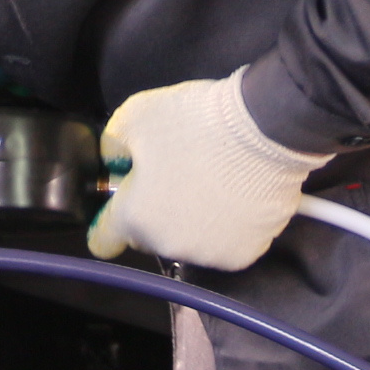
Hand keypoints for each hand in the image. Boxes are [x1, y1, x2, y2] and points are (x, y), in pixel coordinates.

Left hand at [86, 71, 327, 269]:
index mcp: (136, 218)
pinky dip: (225, 225)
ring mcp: (210, 253)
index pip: (103, 240)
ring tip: (208, 182)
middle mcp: (170, 245)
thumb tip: (115, 162)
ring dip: (191, 220)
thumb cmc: (197, 122)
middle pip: (149, 236)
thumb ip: (112, 146)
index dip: (107, 218)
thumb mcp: (134, 116)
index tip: (120, 203)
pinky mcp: (244, 253)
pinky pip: (223, 242)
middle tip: (173, 175)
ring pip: (188, 240)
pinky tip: (232, 195)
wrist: (266, 128)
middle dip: (154, 211)